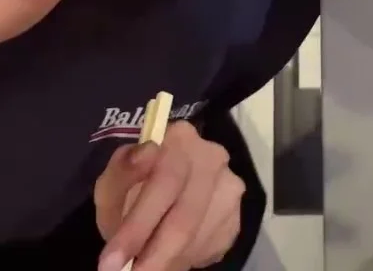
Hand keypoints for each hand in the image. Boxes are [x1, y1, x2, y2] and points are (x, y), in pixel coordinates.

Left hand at [95, 121, 244, 270]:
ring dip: (170, 258)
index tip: (112, 260)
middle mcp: (213, 157)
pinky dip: (187, 257)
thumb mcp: (114, 180)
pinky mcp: (236, 215)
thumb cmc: (134, 187)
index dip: (138, 225)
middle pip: (186, 216)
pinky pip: (212, 245)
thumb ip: (122, 170)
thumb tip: (145, 153)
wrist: (166, 194)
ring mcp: (230, 186)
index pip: (165, 181)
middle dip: (155, 255)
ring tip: (148, 263)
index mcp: (181, 138)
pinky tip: (171, 253)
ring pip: (198, 236)